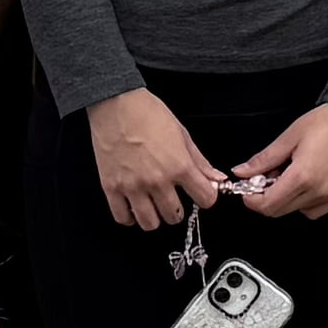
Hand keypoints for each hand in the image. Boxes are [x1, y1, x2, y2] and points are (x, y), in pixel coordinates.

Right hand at [88, 89, 233, 230]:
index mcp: (179, 166)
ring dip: (154, 217)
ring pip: (150, 223)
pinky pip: (122, 217)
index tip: (201, 193)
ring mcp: (133, 186)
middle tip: (173, 198)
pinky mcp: (111, 187)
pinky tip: (133, 206)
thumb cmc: (147, 113)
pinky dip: (129, 216)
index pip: (205, 199)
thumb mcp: (182, 134)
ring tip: (152, 205)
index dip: (206, 197)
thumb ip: (200, 161)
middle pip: (176, 216)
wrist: (116, 104)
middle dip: (178, 210)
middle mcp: (157, 180)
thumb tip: (216, 178)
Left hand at [228, 105, 327, 222]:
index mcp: (303, 175)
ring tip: (288, 177)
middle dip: (266, 198)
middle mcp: (318, 190)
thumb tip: (242, 172)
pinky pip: (314, 210)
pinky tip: (304, 184)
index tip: (247, 190)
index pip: (268, 204)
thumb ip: (264, 159)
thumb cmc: (327, 123)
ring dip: (285, 199)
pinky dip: (304, 202)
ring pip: (296, 211)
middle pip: (279, 211)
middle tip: (266, 179)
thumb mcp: (289, 137)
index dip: (252, 200)